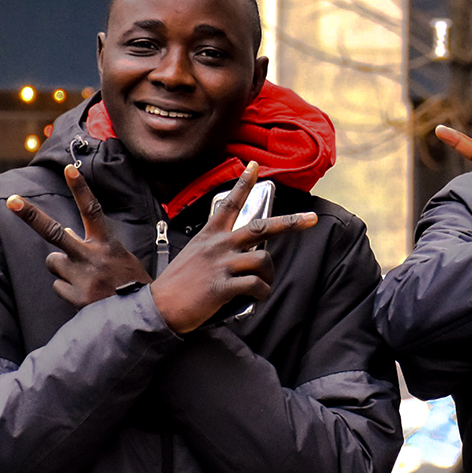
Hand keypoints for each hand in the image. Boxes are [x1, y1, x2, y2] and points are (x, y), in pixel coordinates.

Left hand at [7, 165, 149, 306]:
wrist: (143, 316)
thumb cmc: (130, 283)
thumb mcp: (117, 257)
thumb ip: (92, 243)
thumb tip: (66, 231)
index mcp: (107, 244)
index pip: (92, 210)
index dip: (81, 188)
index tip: (68, 169)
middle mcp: (92, 257)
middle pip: (54, 232)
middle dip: (31, 215)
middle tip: (12, 200)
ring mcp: (83, 277)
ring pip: (53, 262)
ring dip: (63, 268)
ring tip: (85, 278)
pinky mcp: (77, 297)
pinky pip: (58, 286)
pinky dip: (68, 289)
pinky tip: (86, 295)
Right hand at [149, 162, 318, 333]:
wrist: (160, 307)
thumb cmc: (178, 283)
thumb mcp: (194, 255)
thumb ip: (218, 249)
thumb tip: (244, 255)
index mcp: (210, 235)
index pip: (229, 203)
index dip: (244, 183)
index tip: (254, 166)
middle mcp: (218, 245)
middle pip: (261, 227)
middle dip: (290, 223)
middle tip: (311, 219)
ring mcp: (221, 264)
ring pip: (263, 260)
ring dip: (269, 275)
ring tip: (263, 284)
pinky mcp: (223, 286)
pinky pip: (256, 286)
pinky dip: (261, 293)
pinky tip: (255, 297)